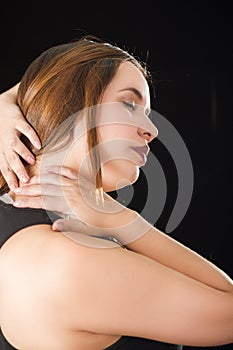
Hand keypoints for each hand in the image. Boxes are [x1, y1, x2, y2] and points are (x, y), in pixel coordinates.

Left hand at [0, 85, 40, 189]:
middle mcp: (4, 142)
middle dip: (17, 170)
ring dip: (23, 153)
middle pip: (10, 158)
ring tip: (32, 162)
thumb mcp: (3, 145)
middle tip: (25, 180)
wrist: (1, 107)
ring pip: (15, 145)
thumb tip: (17, 176)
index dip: (10, 178)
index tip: (16, 189)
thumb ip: (10, 159)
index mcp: (1, 150)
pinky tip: (38, 144)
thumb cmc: (4, 129)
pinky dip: (32, 137)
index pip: (4, 167)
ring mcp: (10, 131)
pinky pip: (25, 129)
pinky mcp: (17, 120)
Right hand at [12, 165, 149, 244]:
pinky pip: (67, 173)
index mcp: (69, 204)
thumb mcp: (83, 229)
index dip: (29, 201)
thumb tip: (54, 227)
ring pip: (53, 179)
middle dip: (29, 190)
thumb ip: (69, 226)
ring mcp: (77, 185)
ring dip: (39, 180)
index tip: (17, 201)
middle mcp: (72, 192)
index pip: (44, 201)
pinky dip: (57, 170)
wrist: (115, 217)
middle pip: (45, 189)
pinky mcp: (83, 182)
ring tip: (28, 180)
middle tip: (17, 190)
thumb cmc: (99, 225)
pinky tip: (49, 169)